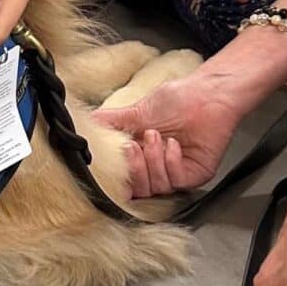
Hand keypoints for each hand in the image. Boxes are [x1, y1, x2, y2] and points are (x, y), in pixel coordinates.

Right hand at [92, 74, 239, 197]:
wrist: (206, 94)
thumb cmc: (175, 101)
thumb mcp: (132, 113)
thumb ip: (106, 123)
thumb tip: (80, 126)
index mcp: (139, 159)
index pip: (122, 182)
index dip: (116, 176)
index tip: (112, 159)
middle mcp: (156, 170)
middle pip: (137, 191)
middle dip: (133, 168)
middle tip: (133, 145)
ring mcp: (175, 174)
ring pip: (156, 187)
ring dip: (152, 160)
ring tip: (156, 136)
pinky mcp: (195, 175)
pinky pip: (176, 181)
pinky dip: (171, 161)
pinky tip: (174, 144)